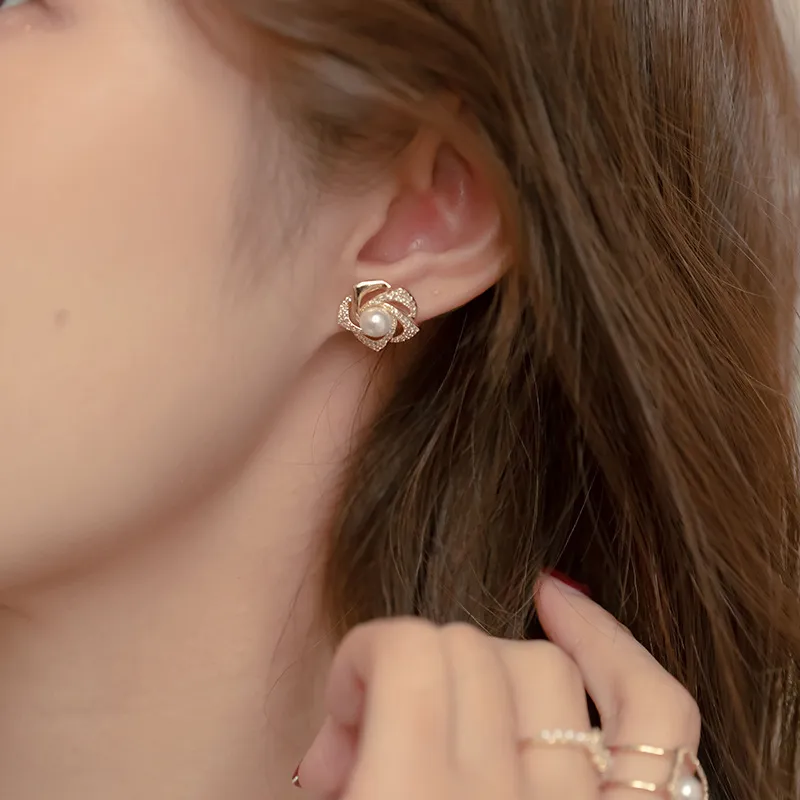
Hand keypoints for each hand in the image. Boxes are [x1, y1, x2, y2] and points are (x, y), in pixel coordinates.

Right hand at [295, 575, 702, 798]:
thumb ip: (326, 775)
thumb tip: (333, 747)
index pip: (409, 654)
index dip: (363, 656)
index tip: (344, 712)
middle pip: (469, 649)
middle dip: (411, 666)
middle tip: (375, 740)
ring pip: (545, 666)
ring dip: (483, 669)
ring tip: (451, 710)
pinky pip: (655, 707)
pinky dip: (612, 643)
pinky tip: (561, 605)